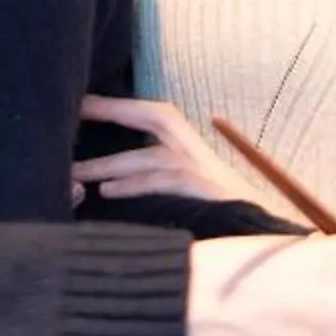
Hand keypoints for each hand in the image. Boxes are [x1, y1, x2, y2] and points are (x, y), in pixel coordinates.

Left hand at [76, 95, 257, 204]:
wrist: (261, 233)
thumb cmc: (217, 211)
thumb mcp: (188, 184)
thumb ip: (156, 173)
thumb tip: (109, 174)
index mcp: (190, 144)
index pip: (151, 115)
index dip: (118, 106)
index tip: (83, 102)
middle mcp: (196, 148)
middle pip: (154, 118)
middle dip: (114, 111)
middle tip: (74, 111)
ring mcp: (199, 169)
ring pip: (147, 157)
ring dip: (106, 165)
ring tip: (74, 172)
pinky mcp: (200, 190)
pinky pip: (160, 183)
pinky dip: (131, 186)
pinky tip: (107, 191)